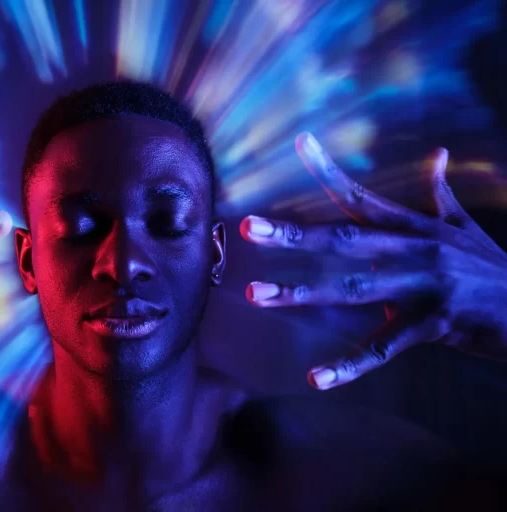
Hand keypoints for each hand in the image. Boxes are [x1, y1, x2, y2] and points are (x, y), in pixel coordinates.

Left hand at [240, 133, 506, 389]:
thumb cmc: (491, 267)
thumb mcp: (464, 227)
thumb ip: (440, 193)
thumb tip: (437, 153)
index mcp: (414, 227)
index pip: (362, 195)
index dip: (329, 169)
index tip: (300, 142)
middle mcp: (414, 250)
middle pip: (343, 240)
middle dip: (294, 236)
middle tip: (247, 229)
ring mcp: (423, 288)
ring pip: (351, 291)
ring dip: (300, 294)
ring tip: (255, 295)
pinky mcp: (434, 326)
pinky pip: (383, 349)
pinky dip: (349, 365)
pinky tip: (316, 378)